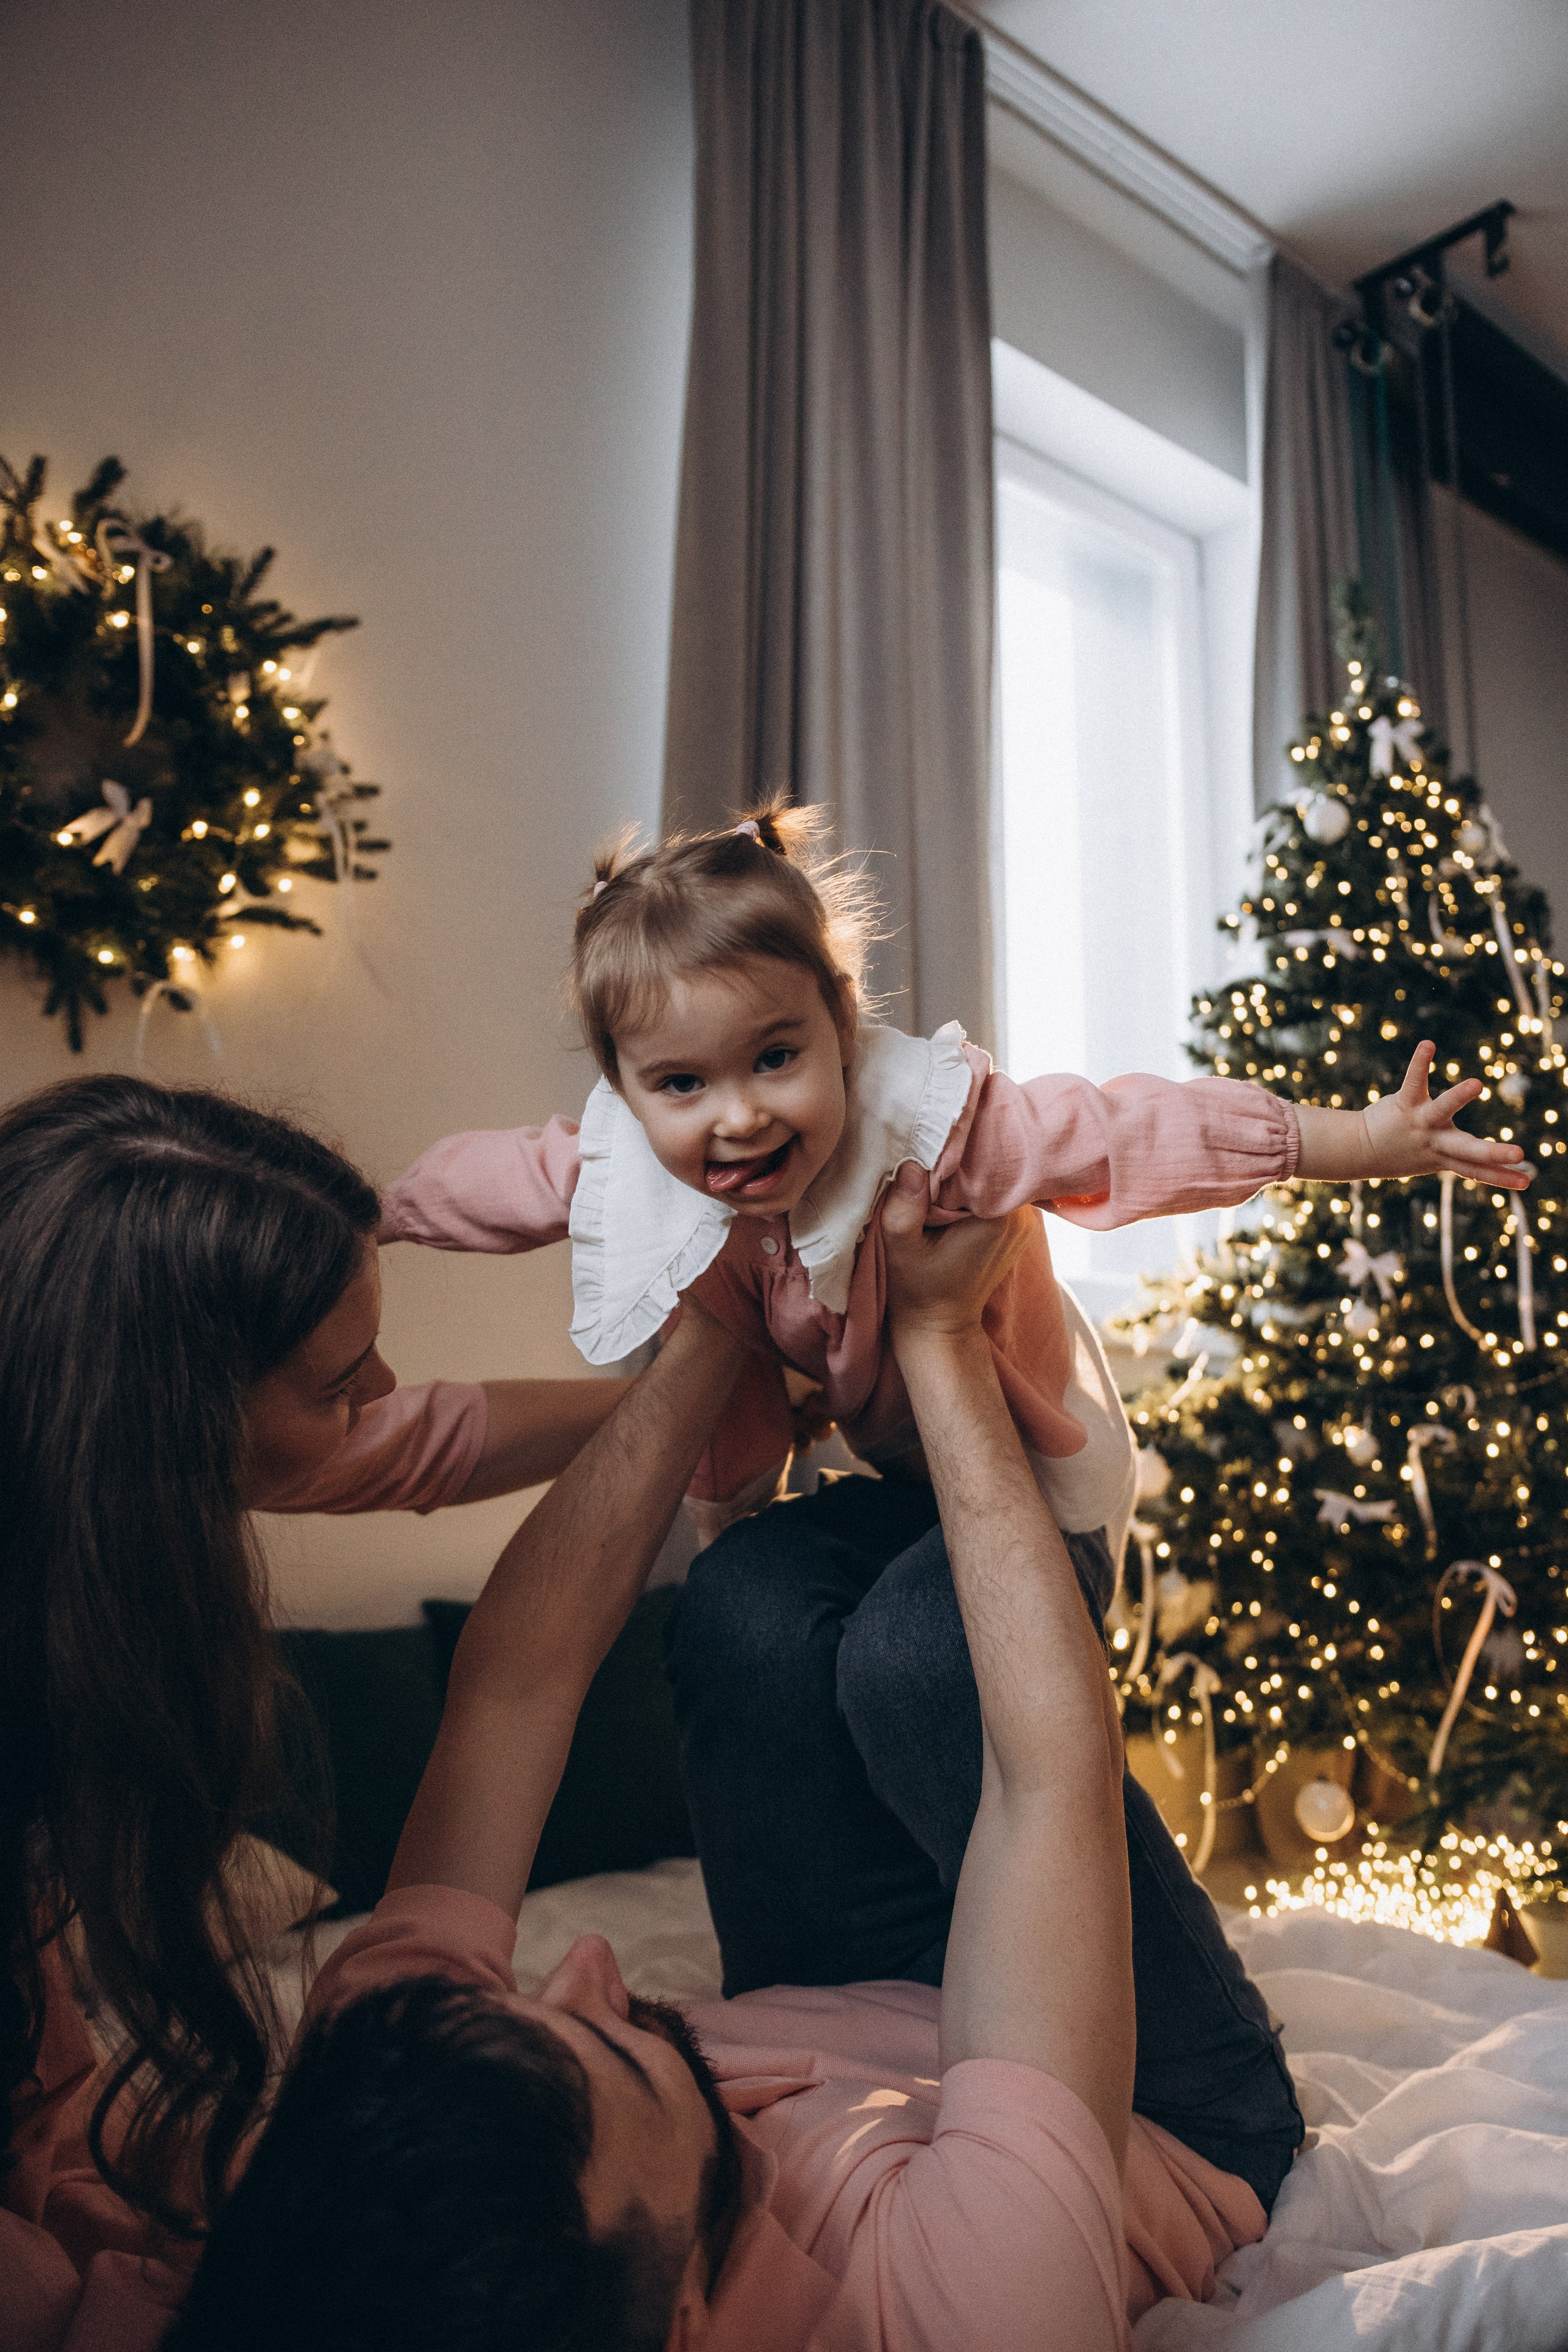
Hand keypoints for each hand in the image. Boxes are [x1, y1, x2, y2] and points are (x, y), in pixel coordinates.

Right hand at [880, 1163, 1034, 1340]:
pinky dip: (978, 1187)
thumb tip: (911, 1164)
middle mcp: (1022, 1218)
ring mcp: (1026, 1223)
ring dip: (970, 1173)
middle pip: (995, 1165)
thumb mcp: (901, 1248)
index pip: (986, 1159)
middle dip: (964, 1158)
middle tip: (933, 1154)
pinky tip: (955, 1192)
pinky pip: (1000, 1191)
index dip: (957, 1147)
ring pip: (998, 1176)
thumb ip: (904, 1206)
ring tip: (941, 1175)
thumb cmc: (919, 1288)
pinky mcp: (1019, 1226)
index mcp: (999, 1219)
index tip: (932, 1143)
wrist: (940, 1323)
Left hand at [1362, 1043, 1532, 1188]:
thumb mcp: (1441, 1158)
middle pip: (1467, 1150)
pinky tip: (1428, 1045)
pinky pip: (1415, 1081)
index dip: (1502, 1178)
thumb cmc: (1409, 1152)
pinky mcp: (1405, 1103)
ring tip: (1477, 1084)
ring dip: (1459, 1096)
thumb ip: (1468, 1160)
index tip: (1527, 1183)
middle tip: (1519, 1154)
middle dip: (1494, 1153)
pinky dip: (1421, 1062)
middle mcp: (1436, 1142)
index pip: (1478, 1171)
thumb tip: (1490, 1168)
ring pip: (1442, 1109)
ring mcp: (1421, 1123)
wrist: (1363, 1151)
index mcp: (1448, 1158)